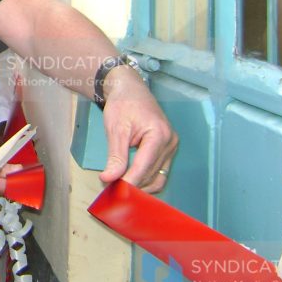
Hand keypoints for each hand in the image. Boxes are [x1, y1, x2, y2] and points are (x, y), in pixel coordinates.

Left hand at [98, 69, 177, 191]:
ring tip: (119, 187)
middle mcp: (170, 142)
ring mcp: (172, 147)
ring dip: (139, 186)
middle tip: (111, 190)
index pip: (144, 167)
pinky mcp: (168, 150)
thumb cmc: (123, 104)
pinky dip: (145, 179)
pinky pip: (159, 172)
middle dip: (132, 185)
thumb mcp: (116, 129)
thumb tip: (109, 179)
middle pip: (151, 175)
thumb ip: (115, 156)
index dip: (128, 182)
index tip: (113, 192)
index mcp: (159, 135)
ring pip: (158, 178)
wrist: (130, 90)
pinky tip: (130, 181)